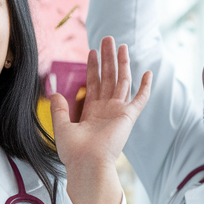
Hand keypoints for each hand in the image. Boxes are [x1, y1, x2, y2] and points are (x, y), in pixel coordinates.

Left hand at [51, 37, 152, 172]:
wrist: (87, 164)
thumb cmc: (74, 152)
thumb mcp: (61, 126)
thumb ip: (59, 108)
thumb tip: (55, 92)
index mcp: (91, 111)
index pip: (94, 83)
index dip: (93, 67)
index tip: (92, 51)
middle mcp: (106, 109)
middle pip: (109, 77)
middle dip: (108, 58)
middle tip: (107, 39)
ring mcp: (118, 112)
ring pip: (122, 81)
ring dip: (122, 63)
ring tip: (121, 45)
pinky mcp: (128, 117)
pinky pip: (140, 99)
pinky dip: (145, 86)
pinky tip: (148, 72)